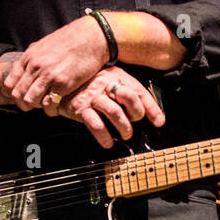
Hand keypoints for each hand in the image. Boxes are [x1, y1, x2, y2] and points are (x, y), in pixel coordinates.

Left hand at [3, 17, 109, 108]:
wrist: (91, 38)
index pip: (10, 84)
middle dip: (24, 103)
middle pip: (18, 95)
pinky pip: (49, 104)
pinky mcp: (63, 84)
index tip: (23, 96)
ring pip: (31, 101)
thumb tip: (25, 69)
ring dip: (37, 106)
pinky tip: (57, 104)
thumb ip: (33, 58)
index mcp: (29, 57)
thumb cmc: (71, 40)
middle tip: (34, 104)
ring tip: (46, 103)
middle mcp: (36, 67)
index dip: (15, 93)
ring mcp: (48, 76)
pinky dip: (51, 108)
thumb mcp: (44, 45)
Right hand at [45, 66, 164, 148]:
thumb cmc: (89, 85)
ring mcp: (93, 96)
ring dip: (124, 127)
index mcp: (117, 76)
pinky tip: (108, 143)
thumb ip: (128, 94)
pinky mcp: (80, 108)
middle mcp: (106, 84)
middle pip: (129, 96)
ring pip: (114, 112)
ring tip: (125, 135)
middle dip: (136, 114)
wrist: (60, 84)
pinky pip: (95, 124)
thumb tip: (151, 115)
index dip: (152, 108)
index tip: (158, 122)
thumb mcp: (111, 81)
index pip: (139, 91)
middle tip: (135, 124)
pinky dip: (104, 137)